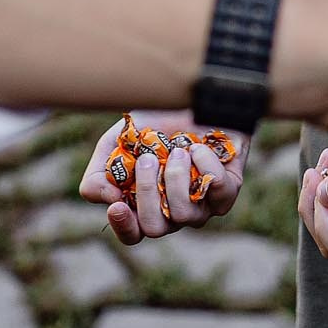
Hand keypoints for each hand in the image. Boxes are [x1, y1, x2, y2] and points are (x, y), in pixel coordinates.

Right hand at [78, 113, 248, 245]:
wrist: (194, 94)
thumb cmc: (155, 122)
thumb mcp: (115, 140)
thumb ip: (99, 174)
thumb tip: (110, 198)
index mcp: (145, 203)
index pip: (132, 234)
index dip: (123, 226)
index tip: (117, 204)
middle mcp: (174, 211)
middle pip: (155, 228)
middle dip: (147, 192)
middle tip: (148, 159)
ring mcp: (202, 205)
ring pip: (185, 215)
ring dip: (176, 178)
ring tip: (177, 150)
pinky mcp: (227, 190)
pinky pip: (216, 191)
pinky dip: (204, 165)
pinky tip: (197, 148)